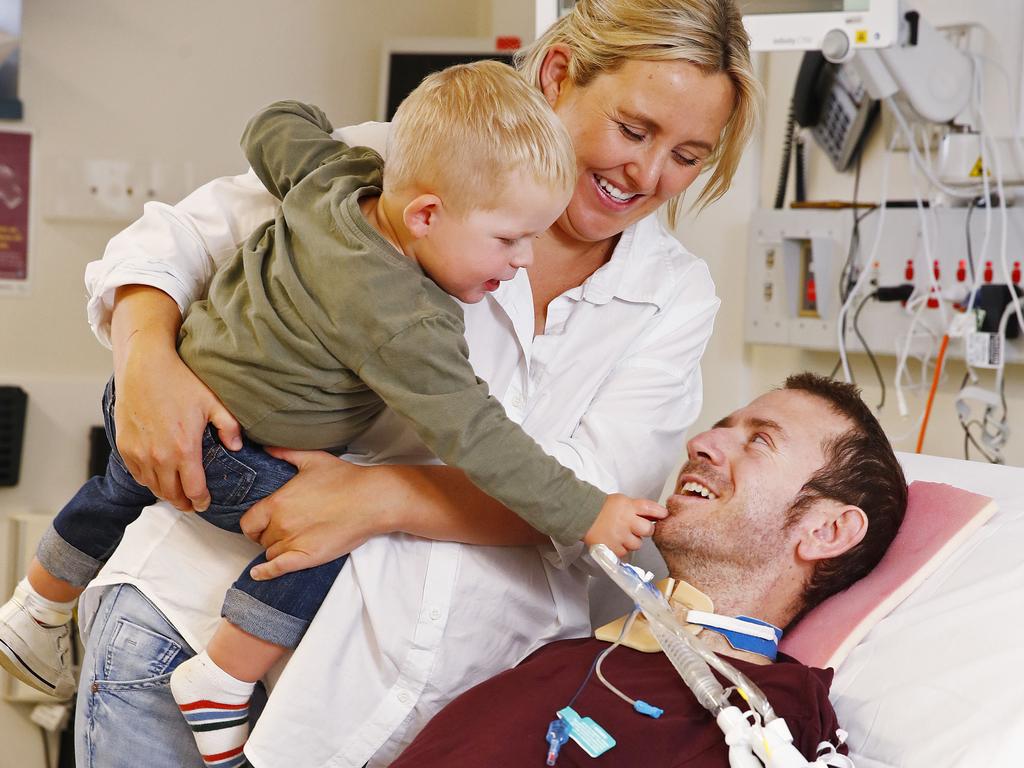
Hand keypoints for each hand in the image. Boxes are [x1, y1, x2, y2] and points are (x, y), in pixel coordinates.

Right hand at [114, 342, 240, 511]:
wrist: (145, 367)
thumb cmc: (180, 382)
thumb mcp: (213, 402)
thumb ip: (229, 427)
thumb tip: (237, 447)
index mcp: (184, 450)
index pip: (193, 490)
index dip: (201, 501)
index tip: (205, 504)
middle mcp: (159, 457)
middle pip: (172, 494)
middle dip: (184, 502)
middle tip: (192, 503)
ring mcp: (139, 454)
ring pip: (153, 487)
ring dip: (166, 493)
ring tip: (176, 493)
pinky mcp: (124, 447)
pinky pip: (137, 475)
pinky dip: (148, 481)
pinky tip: (158, 477)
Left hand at [240, 448, 393, 579]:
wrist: (371, 500)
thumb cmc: (345, 479)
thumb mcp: (312, 459)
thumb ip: (285, 453)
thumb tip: (265, 447)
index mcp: (277, 502)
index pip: (249, 522)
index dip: (254, 524)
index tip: (263, 523)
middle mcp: (280, 524)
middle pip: (261, 538)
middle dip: (270, 535)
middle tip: (285, 529)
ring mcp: (293, 542)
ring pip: (271, 552)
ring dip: (278, 548)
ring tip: (292, 541)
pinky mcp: (308, 557)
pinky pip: (278, 568)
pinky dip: (266, 572)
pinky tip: (259, 574)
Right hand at [582, 493, 666, 557]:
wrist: (582, 516)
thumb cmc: (602, 508)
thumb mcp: (622, 501)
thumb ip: (638, 509)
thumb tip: (656, 516)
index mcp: (629, 506)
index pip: (652, 509)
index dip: (660, 513)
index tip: (663, 516)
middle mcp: (626, 521)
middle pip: (648, 530)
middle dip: (645, 530)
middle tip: (637, 528)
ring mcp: (620, 536)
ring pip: (638, 544)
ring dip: (632, 541)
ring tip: (622, 535)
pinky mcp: (613, 548)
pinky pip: (625, 552)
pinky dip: (622, 548)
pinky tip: (615, 541)